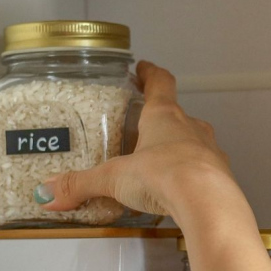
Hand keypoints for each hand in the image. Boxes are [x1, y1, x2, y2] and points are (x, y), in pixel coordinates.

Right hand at [37, 61, 233, 219]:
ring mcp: (210, 152)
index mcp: (164, 117)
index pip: (160, 83)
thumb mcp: (114, 178)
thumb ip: (82, 184)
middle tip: (145, 128)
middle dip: (162, 121)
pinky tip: (180, 192)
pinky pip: (204, 172)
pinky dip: (192, 178)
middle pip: (178, 115)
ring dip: (179, 150)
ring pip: (194, 144)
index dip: (151, 74)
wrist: (207, 202)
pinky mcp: (221, 178)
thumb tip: (50, 193)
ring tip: (160, 165)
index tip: (144, 68)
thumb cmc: (164, 174)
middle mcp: (191, 129)